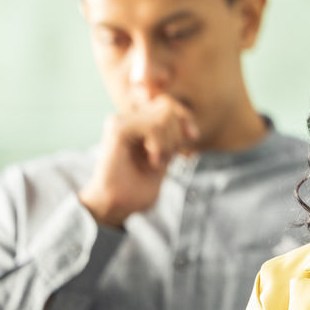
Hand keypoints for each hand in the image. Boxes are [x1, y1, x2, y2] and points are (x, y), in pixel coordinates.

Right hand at [78, 95, 198, 226]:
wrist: (117, 205)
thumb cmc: (139, 186)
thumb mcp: (166, 155)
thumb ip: (172, 136)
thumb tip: (186, 122)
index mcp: (138, 123)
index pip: (167, 104)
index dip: (185, 117)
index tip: (192, 137)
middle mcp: (128, 118)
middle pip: (168, 106)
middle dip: (176, 134)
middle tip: (165, 157)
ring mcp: (121, 121)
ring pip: (164, 114)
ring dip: (168, 143)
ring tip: (156, 162)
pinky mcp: (118, 129)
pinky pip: (153, 125)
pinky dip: (161, 145)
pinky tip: (153, 161)